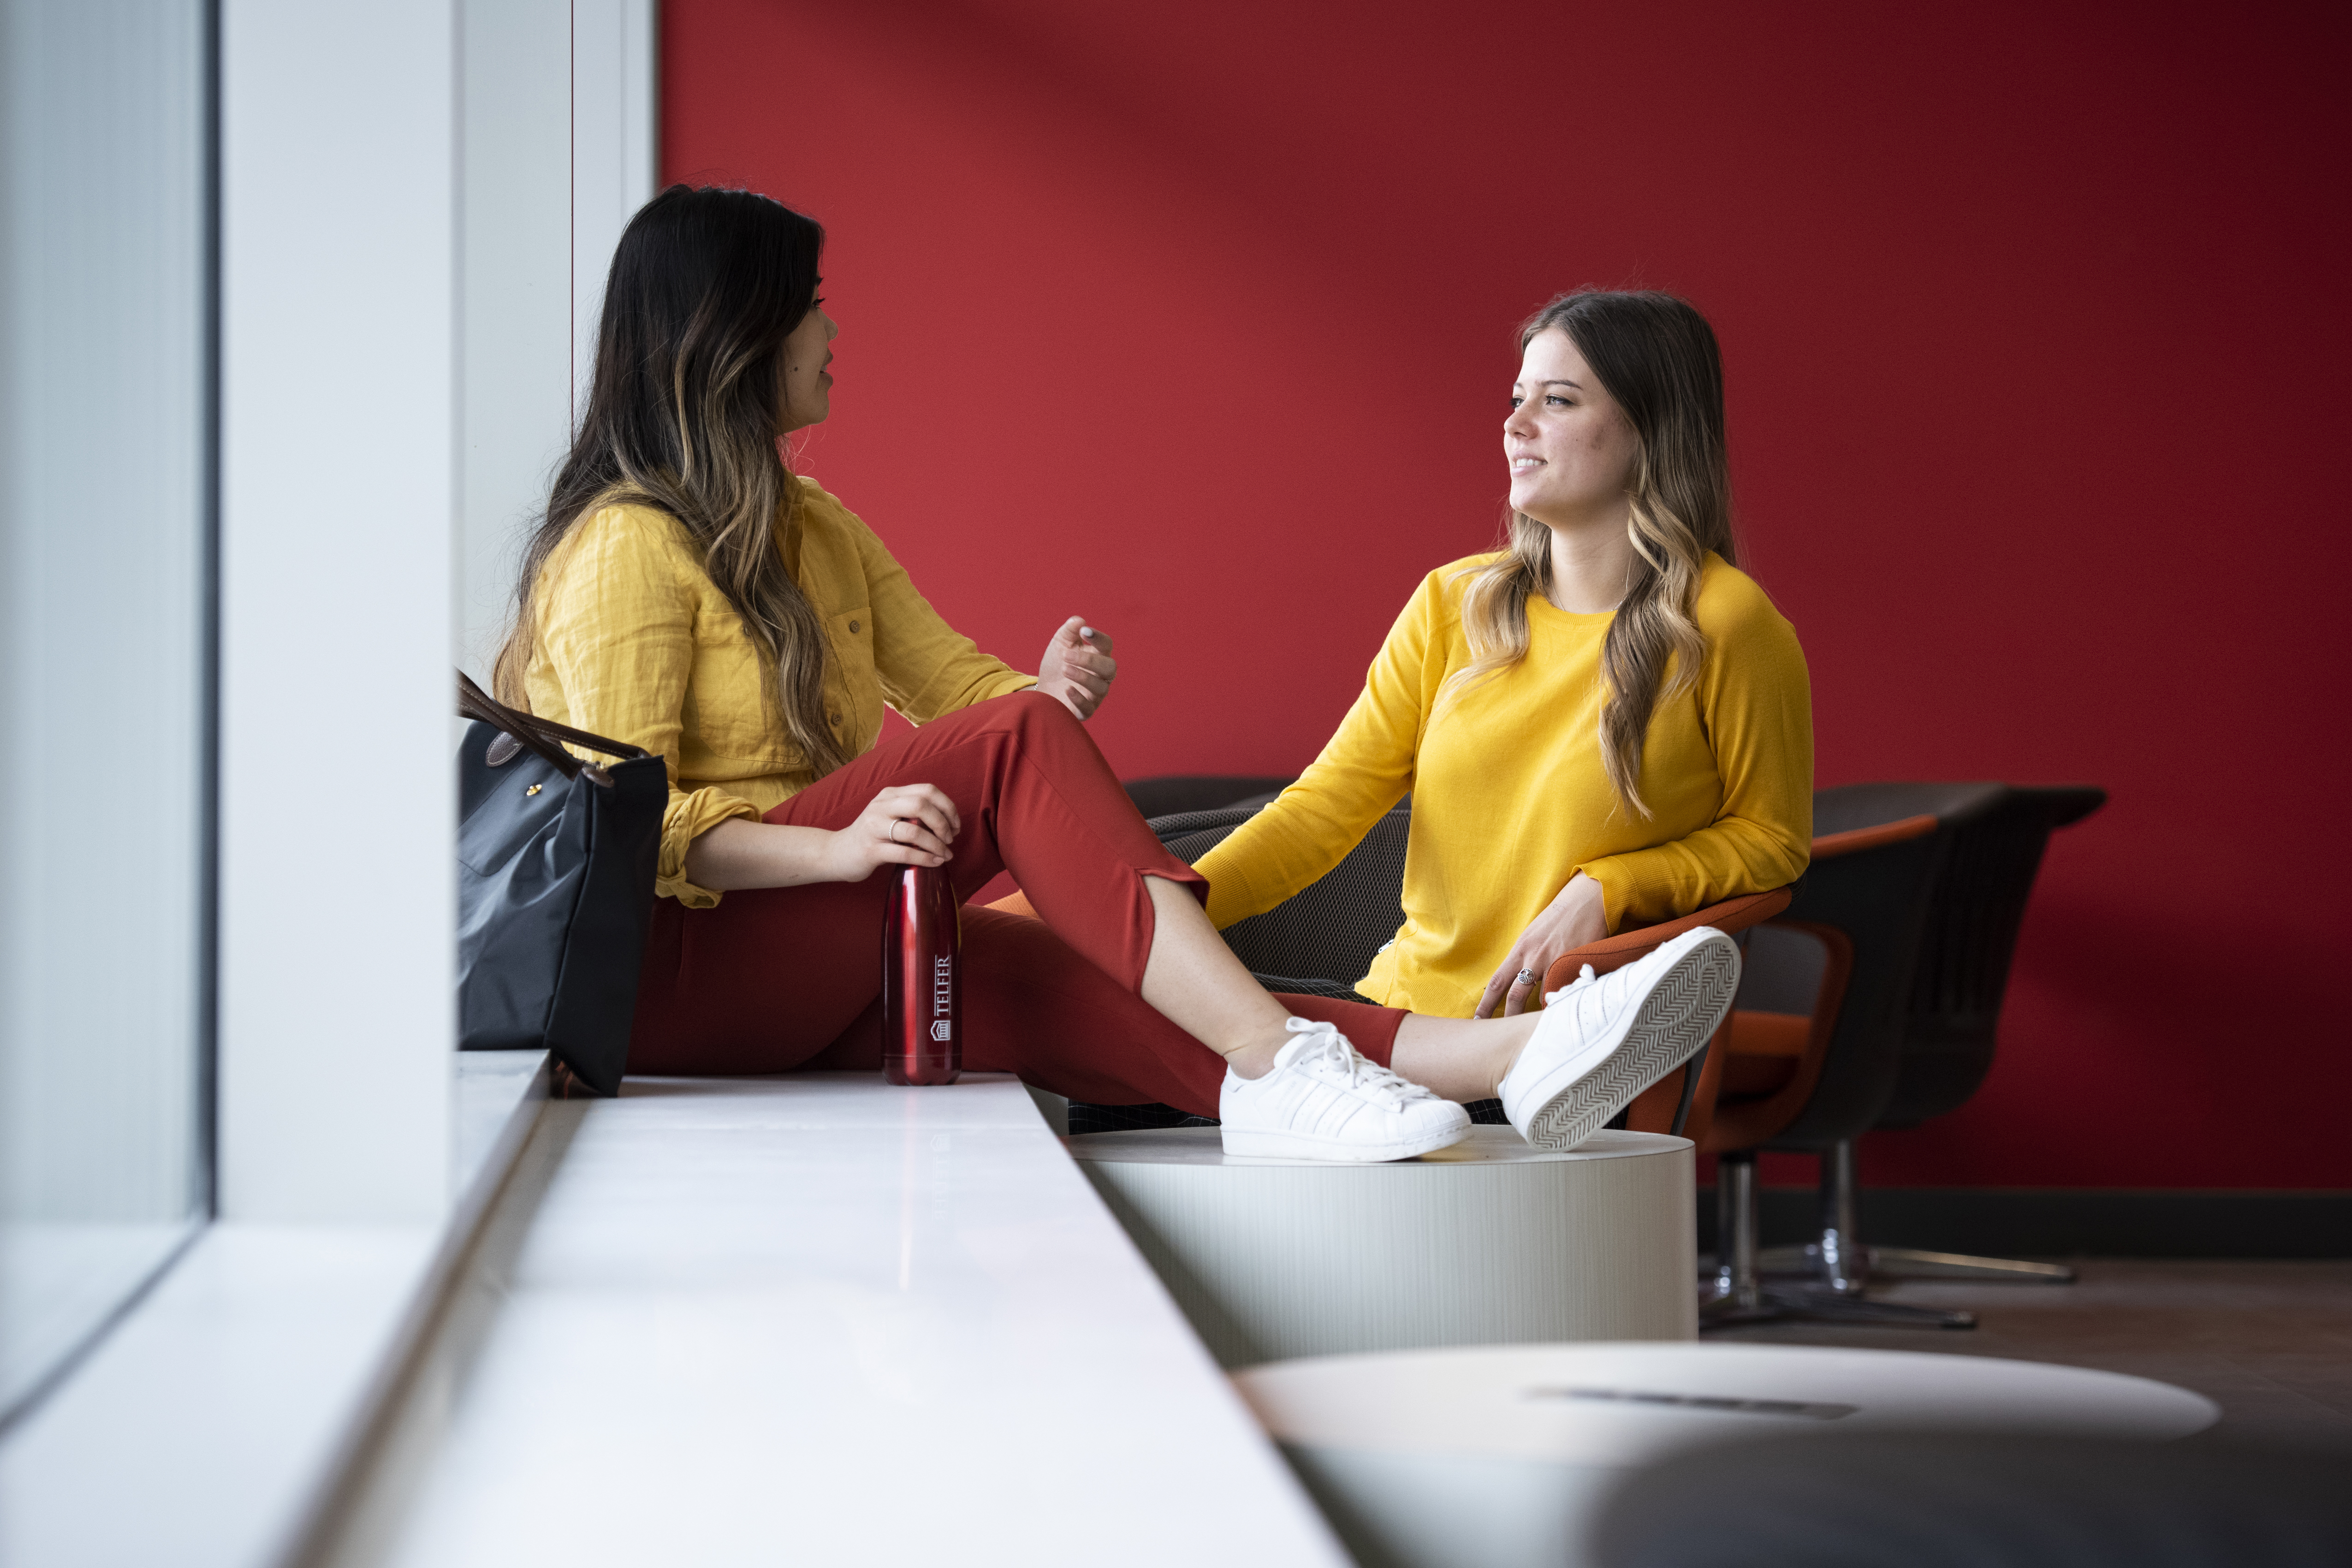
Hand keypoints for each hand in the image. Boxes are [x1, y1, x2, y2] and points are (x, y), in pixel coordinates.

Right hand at [823, 783, 961, 880]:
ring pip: (914, 831)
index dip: (948, 807)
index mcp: (890, 794)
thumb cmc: (872, 835)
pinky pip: (904, 853)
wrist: (837, 853)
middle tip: (950, 839)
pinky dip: (925, 858)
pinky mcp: (871, 850)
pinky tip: (935, 863)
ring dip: (937, 844)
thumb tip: (948, 821)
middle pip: (922, 805)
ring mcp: (874, 827)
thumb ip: (912, 811)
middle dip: (943, 823)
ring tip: (946, 854)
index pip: (927, 790)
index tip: (956, 825)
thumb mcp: (889, 814)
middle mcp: (881, 806)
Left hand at [1036, 615, 1116, 719]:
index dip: (1098, 638)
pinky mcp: (1086, 710)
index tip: (1084, 631)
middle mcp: (1101, 676)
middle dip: (1090, 660)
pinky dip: (1079, 698)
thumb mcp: (1059, 644)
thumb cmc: (1057, 665)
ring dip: (1083, 676)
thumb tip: (1079, 620)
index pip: (1106, 645)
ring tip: (1064, 668)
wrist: (1043, 689)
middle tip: (1067, 655)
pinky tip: (1067, 688)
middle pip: (1109, 668)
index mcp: (1098, 656)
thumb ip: (1069, 631)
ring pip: (1101, 687)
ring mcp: (1095, 694)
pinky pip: (1088, 707)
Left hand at [1475, 873, 1608, 1016]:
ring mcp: (1555, 961)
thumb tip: (1517, 979)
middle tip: (1501, 1035)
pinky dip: (1563, 1002)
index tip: (1477, 1019)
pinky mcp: (1575, 964)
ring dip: (1536, 1015)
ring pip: (1541, 998)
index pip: (1497, 982)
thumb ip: (1525, 957)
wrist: (1587, 900)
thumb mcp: (1534, 936)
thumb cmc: (1560, 917)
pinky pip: (1566, 990)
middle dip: (1507, 1018)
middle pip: (1515, 996)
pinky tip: (1563, 1013)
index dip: (1485, 1003)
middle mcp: (1533, 957)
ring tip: (1533, 1030)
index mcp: (1520, 950)